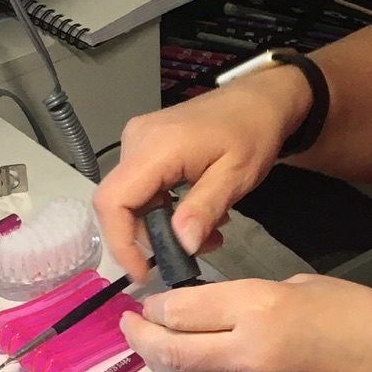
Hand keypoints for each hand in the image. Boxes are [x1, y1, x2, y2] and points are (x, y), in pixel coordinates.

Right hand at [93, 70, 313, 278]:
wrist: (259, 100)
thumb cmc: (252, 131)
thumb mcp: (236, 176)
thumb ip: (204, 209)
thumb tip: (181, 244)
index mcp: (155, 147)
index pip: (113, 200)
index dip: (120, 242)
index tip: (143, 272)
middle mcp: (136, 141)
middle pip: (119, 204)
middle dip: (151, 237)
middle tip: (193, 251)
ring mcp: (138, 141)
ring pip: (132, 200)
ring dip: (163, 226)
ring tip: (206, 233)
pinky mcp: (145, 146)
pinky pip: (143, 187)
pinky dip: (165, 209)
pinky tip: (196, 213)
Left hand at [121, 274, 371, 371]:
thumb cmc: (363, 319)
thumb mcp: (301, 285)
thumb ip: (250, 296)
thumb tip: (214, 307)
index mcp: (260, 308)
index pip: (181, 309)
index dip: (155, 305)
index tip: (148, 299)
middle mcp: (250, 351)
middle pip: (171, 350)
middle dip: (140, 338)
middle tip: (128, 325)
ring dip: (161, 363)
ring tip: (149, 347)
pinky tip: (194, 364)